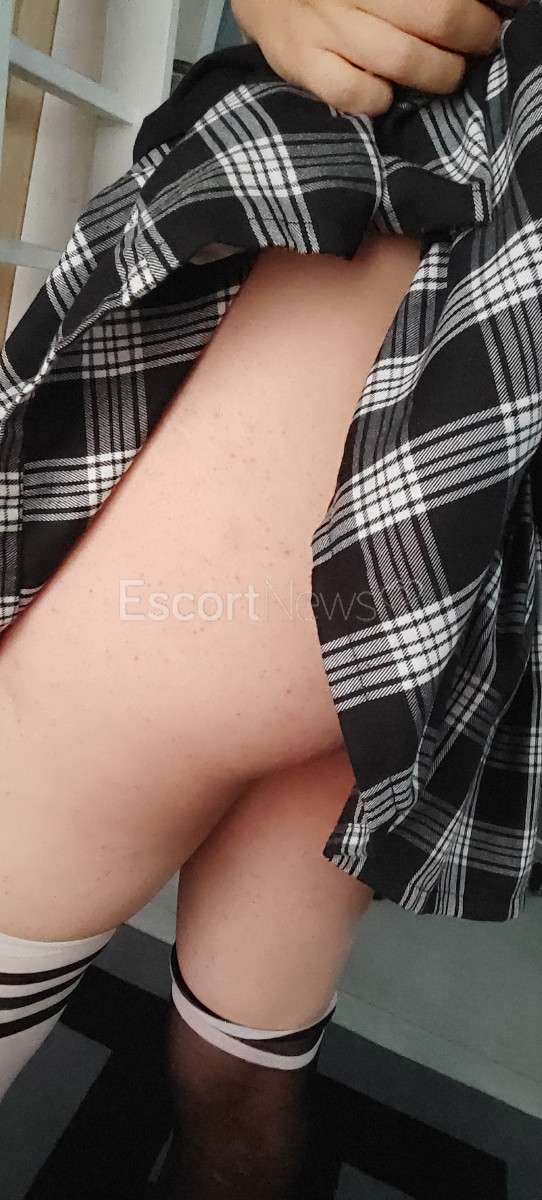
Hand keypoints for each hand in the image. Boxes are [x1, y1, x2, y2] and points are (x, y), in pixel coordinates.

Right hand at [231, 0, 518, 114]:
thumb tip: (494, 0)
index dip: (484, 4)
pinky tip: (386, 95)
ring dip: (438, 74)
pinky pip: (352, 92)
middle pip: (438, 16)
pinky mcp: (299, 61)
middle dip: (473, 34)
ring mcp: (323, 24)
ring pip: (403, 58)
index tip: (502, 8)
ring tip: (447, 73)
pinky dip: (378, 100)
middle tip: (479, 40)